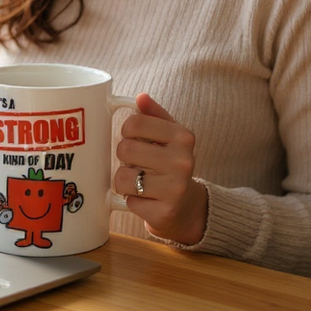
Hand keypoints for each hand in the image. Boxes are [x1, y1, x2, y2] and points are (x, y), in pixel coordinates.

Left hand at [115, 92, 207, 245]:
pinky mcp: (163, 213)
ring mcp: (175, 189)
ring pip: (122, 178)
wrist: (187, 208)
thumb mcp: (169, 136)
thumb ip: (154, 115)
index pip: (134, 123)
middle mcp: (183, 162)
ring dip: (126, 181)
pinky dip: (132, 200)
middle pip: (125, 149)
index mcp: (183, 137)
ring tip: (141, 182)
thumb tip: (140, 97)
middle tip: (138, 163)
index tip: (135, 139)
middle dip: (125, 158)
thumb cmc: (172, 165)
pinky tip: (147, 199)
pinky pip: (128, 201)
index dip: (127, 131)